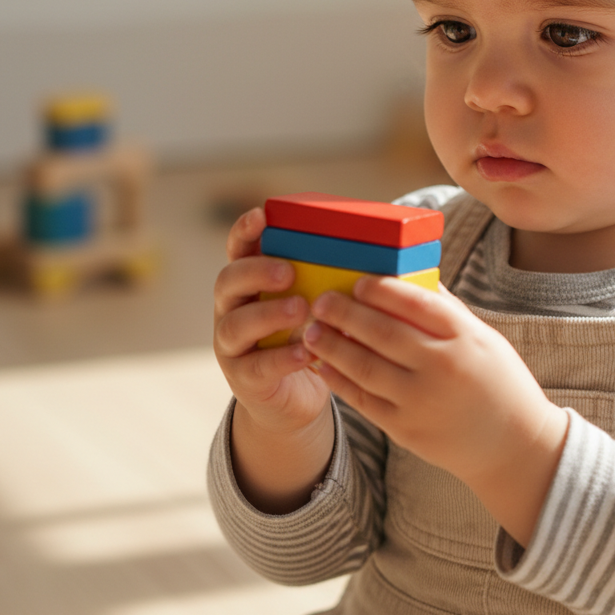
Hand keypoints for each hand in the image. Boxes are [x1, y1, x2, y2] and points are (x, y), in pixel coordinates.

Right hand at [213, 208, 334, 511]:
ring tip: (300, 309)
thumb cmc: (312, 337)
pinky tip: (307, 352)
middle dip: (257, 271)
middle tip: (288, 271)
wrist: (294, 398)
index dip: (245, 231)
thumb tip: (385, 252)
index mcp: (252, 281)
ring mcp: (233, 344)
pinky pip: (256, 365)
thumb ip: (331, 278)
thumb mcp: (318, 303)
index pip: (239, 249)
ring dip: (268, 314)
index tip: (262, 216)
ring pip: (235, 325)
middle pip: (228, 281)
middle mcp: (234, 308)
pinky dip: (282, 357)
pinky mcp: (244, 378)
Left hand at [305, 277, 568, 544]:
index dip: (381, 289)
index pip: (415, 303)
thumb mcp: (483, 338)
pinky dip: (339, 381)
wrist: (514, 446)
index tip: (358, 280)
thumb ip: (446, 311)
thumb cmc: (498, 382)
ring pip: (364, 366)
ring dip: (332, 346)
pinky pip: (363, 400)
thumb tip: (408, 277)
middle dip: (345, 313)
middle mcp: (442, 366)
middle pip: (382, 332)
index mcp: (465, 337)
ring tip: (313, 330)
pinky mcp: (406, 429)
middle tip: (322, 300)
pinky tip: (323, 365)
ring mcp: (421, 400)